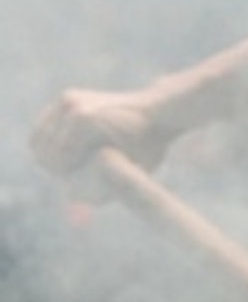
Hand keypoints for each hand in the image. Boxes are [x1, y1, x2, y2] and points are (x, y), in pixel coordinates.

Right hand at [30, 88, 170, 180]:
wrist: (156, 113)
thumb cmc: (146, 148)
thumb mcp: (130, 173)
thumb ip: (101, 192)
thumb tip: (71, 204)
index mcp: (82, 121)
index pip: (55, 164)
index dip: (68, 177)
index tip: (90, 176)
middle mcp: (71, 105)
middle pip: (42, 152)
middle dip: (57, 166)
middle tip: (83, 169)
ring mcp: (67, 98)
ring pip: (37, 141)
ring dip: (53, 155)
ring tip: (79, 159)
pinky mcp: (66, 97)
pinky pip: (43, 128)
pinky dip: (52, 142)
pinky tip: (73, 149)